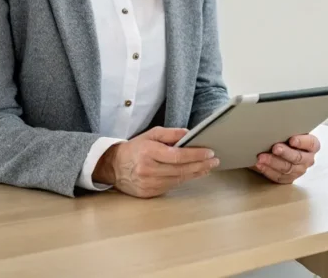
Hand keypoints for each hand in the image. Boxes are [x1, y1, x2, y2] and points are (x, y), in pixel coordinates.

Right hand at [93, 126, 219, 197]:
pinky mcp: (149, 193)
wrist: (113, 167)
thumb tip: (189, 134)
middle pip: (181, 169)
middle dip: (201, 165)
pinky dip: (184, 179)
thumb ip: (170, 133)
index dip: (196, 155)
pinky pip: (171, 186)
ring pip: (178, 179)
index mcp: (149, 152)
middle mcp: (148, 170)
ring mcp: (148, 184)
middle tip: (214, 161)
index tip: (209, 152)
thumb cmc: (135, 148)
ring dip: (196, 173)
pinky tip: (193, 174)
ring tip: (208, 167)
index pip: (178, 155)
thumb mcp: (151, 134)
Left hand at [253, 134, 319, 183]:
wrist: (279, 148)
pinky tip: (259, 165)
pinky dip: (268, 171)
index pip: (311, 143)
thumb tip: (274, 124)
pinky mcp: (288, 179)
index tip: (292, 140)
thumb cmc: (285, 136)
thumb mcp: (289, 131)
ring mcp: (299, 170)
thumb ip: (287, 129)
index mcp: (312, 145)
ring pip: (287, 168)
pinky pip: (279, 177)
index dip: (302, 142)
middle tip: (274, 148)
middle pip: (298, 157)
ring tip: (261, 157)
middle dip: (285, 153)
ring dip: (273, 162)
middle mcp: (308, 159)